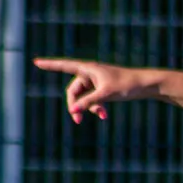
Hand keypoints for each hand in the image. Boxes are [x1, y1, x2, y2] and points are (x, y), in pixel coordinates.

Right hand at [32, 57, 153, 122]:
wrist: (146, 85)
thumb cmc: (127, 85)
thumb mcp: (106, 95)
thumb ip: (88, 102)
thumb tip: (73, 110)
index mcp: (88, 68)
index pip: (64, 65)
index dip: (50, 65)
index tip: (36, 62)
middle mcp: (90, 73)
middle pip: (73, 90)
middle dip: (75, 105)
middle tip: (77, 120)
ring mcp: (96, 81)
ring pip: (84, 97)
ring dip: (89, 108)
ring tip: (102, 116)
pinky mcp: (103, 88)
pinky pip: (92, 100)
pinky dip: (96, 107)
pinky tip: (104, 116)